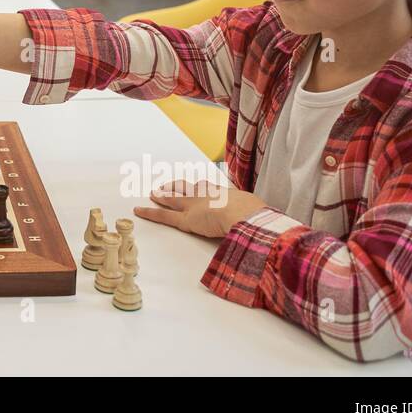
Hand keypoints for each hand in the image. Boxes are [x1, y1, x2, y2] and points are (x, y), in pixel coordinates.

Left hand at [132, 181, 268, 238]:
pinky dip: (150, 213)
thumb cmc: (258, 218)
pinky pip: (164, 216)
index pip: (210, 188)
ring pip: (174, 199)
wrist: (246, 216)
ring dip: (163, 196)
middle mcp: (208, 195)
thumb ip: (259, 222)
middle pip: (189, 189)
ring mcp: (195, 206)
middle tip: (169, 184)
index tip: (197, 185)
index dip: (201, 187)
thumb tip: (272, 229)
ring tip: (154, 193)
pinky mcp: (185, 219)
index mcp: (226, 193)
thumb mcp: (261, 216)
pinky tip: (138, 210)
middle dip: (178, 186)